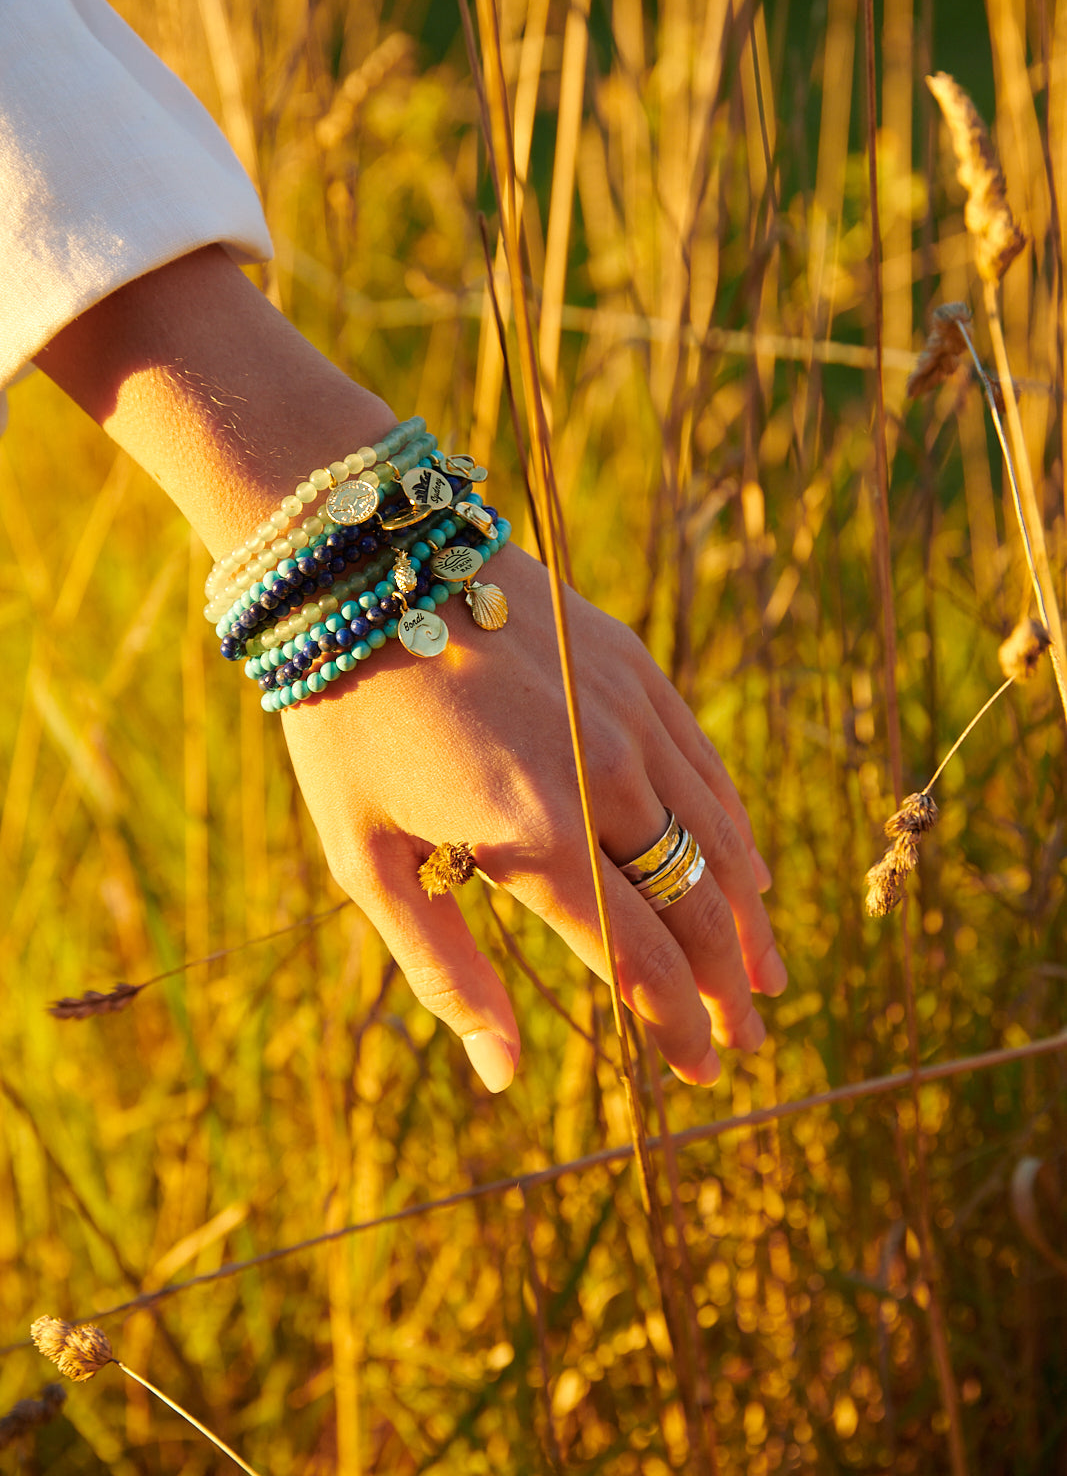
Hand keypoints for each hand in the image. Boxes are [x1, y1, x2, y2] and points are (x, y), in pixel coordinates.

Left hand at [281, 543, 785, 1091]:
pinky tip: (746, 869)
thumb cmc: (348, 720)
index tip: (701, 1071)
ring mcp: (629, 719)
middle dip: (726, 987)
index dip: (678, 1026)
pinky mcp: (636, 672)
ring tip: (765, 974)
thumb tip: (503, 1073)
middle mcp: (603, 778)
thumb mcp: (367, 858)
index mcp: (535, 838)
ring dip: (746, 917)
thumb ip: (443, 967)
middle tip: (746, 1041)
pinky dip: (732, 831)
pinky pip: (706, 769)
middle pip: (695, 907)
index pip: (638, 960)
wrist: (365, 562)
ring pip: (717, 839)